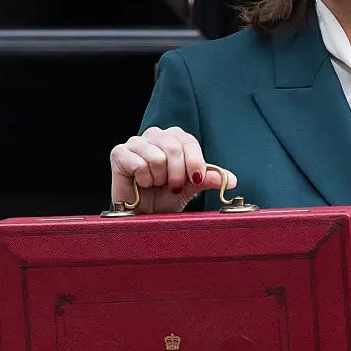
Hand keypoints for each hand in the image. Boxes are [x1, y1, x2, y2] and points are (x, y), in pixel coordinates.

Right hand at [109, 126, 235, 212]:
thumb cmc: (164, 198)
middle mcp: (156, 135)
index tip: (196, 179)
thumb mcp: (190, 188)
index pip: (189, 142)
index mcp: (175, 138)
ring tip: (154, 184)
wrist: (142, 215)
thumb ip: (207, 179)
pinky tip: (140, 183)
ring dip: (158, 179)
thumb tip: (231, 180)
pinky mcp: (119, 152)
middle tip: (171, 187)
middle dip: (176, 175)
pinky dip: (143, 179)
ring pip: (156, 157)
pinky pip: (138, 164)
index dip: (194, 163)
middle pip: (174, 148)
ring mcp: (136, 142)